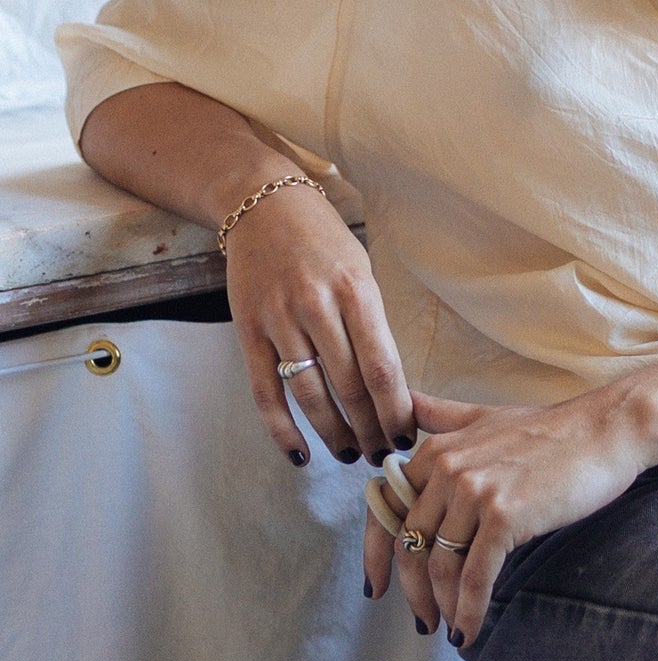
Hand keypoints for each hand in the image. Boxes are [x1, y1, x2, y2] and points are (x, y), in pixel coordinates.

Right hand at [223, 184, 413, 467]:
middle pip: (349, 387)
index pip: (382, 367)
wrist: (264, 205)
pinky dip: (282, 429)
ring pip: (309, 395)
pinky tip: (300, 454)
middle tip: (381, 455)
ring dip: (333, 433)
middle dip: (369, 429)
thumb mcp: (360, 271)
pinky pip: (265, 392)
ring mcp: (278, 320)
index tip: (406, 437)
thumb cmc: (323, 241)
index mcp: (355, 291)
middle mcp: (316, 307)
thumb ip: (371, 324)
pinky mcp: (247, 331)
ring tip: (349, 454)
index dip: (395, 410)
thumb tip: (389, 386)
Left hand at [364, 387, 646, 645]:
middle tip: (423, 619)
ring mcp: (475, 491)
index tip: (376, 586)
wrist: (606, 429)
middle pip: (408, 544)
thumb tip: (405, 411)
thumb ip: (439, 417)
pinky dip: (468, 610)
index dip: (374, 554)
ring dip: (441, 606)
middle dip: (411, 590)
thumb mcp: (484, 416)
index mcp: (436, 449)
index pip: (384, 509)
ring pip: (438, 565)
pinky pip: (475, 575)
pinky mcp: (504, 515)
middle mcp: (447, 468)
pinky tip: (470, 631)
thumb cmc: (551, 429)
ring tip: (451, 628)